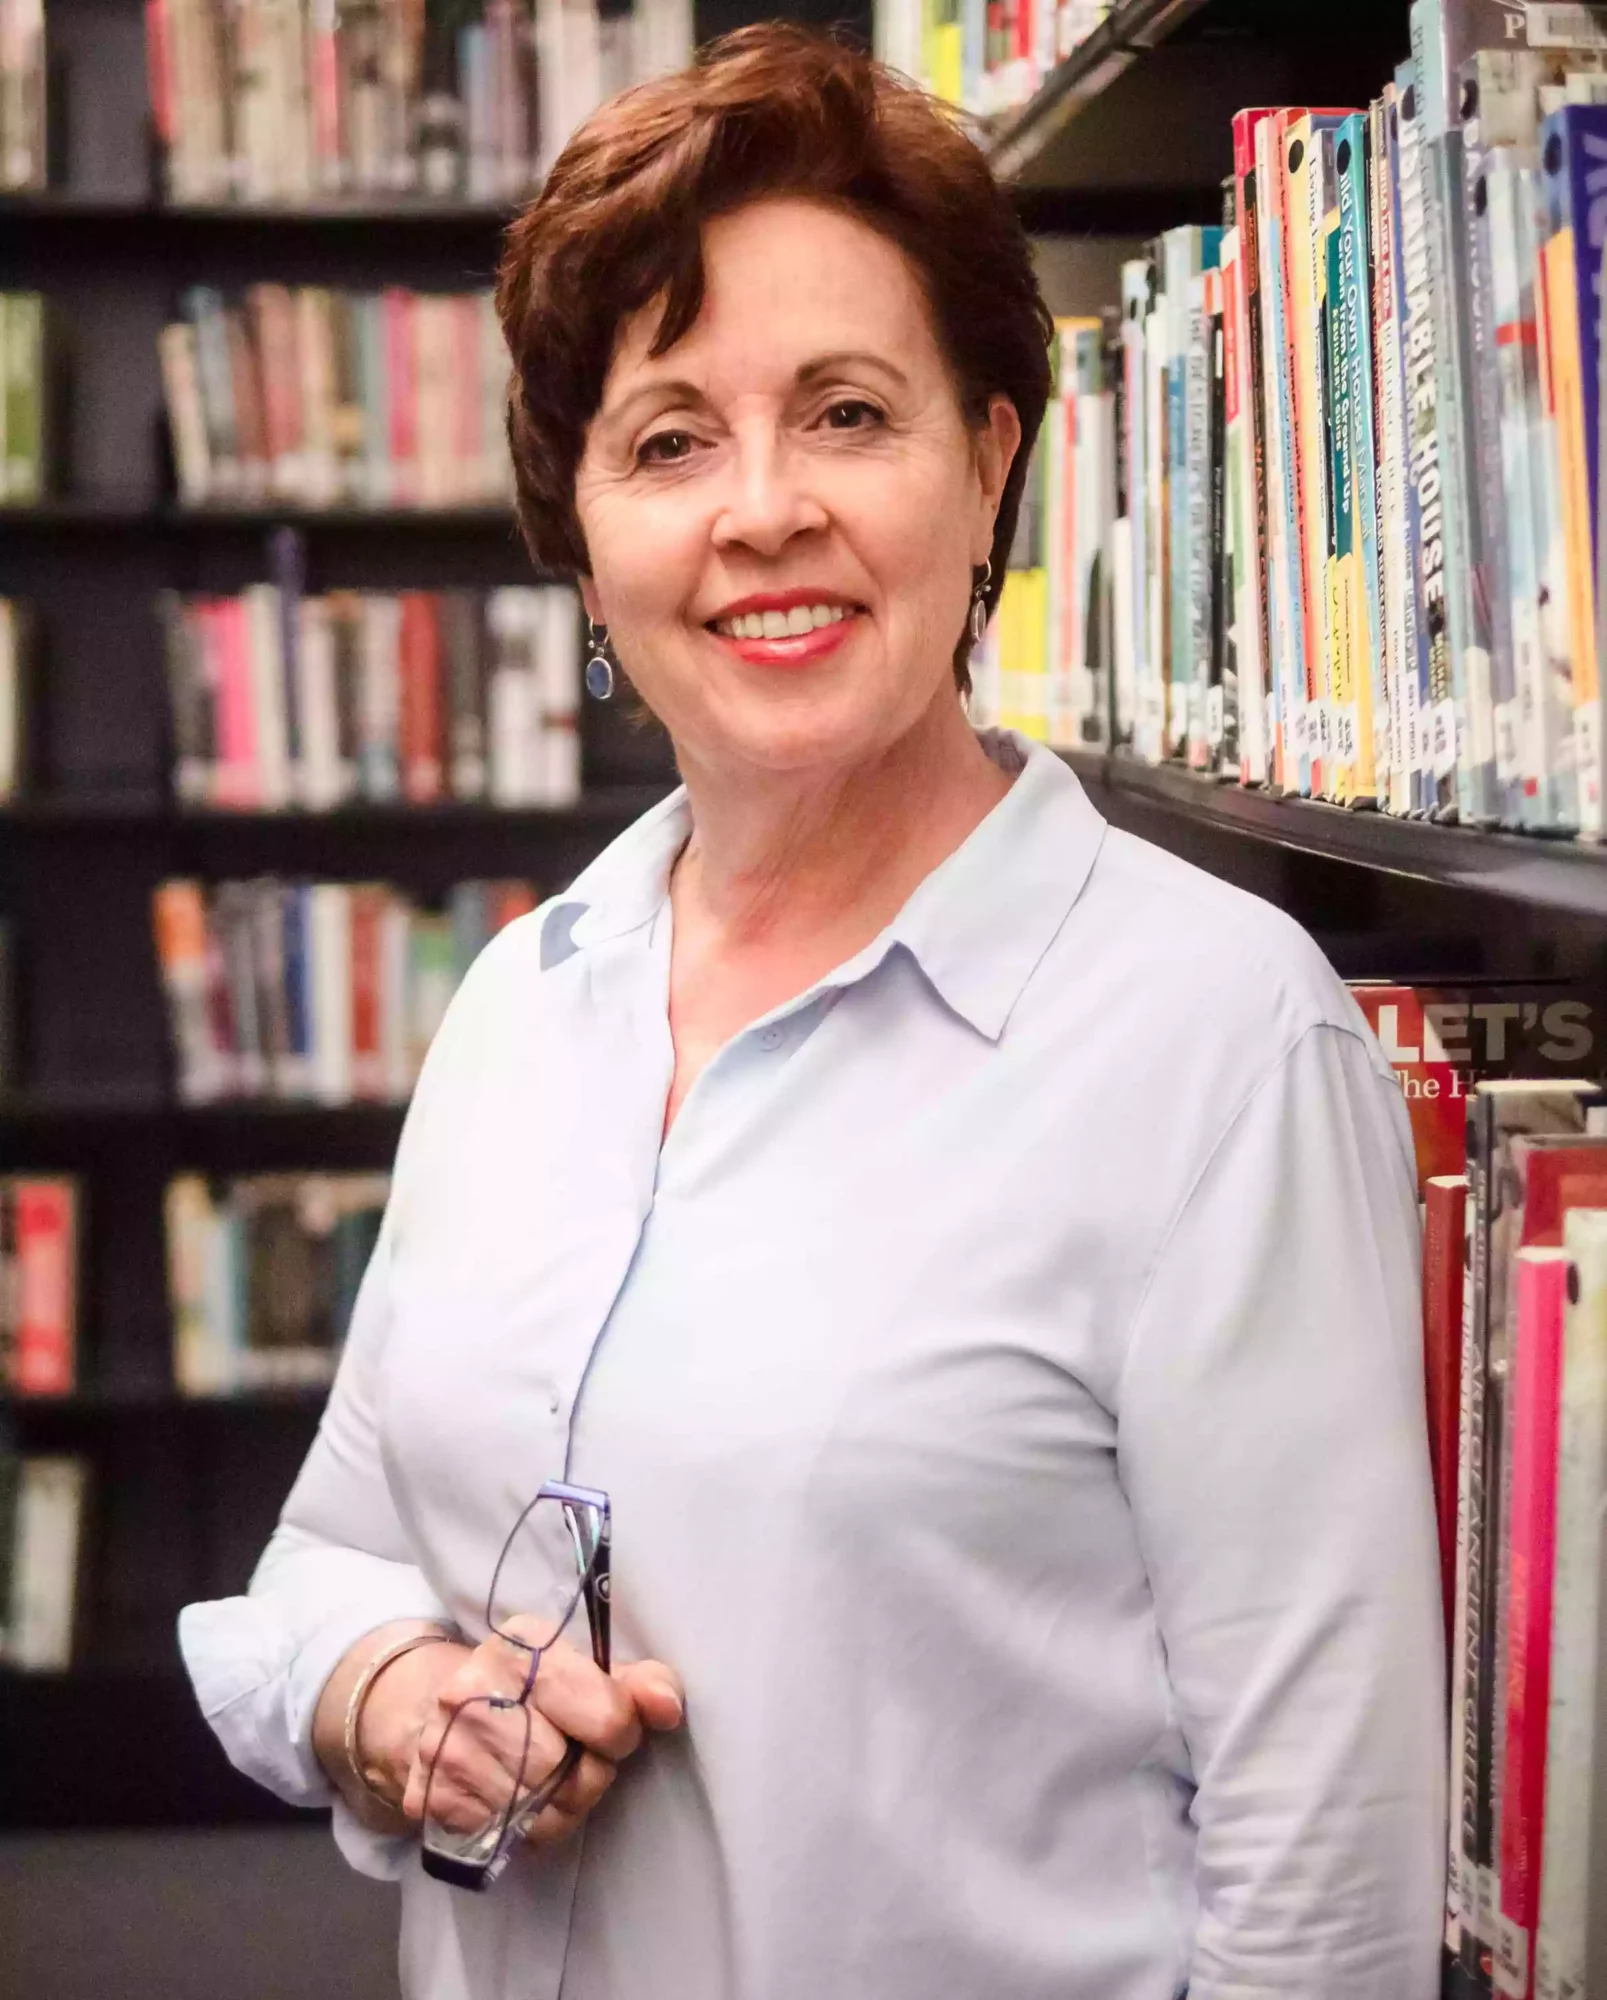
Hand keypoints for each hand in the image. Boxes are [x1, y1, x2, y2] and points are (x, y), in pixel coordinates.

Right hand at [401, 1623, 684, 1846]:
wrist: (433, 1711)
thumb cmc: (528, 1690)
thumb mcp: (583, 1670)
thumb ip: (637, 1684)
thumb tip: (668, 1706)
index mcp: (522, 1647)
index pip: (607, 1717)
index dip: (622, 1732)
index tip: (613, 1730)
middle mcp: (474, 1693)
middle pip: (572, 1777)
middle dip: (589, 1776)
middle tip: (577, 1758)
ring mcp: (446, 1747)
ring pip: (540, 1814)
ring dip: (559, 1808)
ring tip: (550, 1780)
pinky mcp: (430, 1796)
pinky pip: (505, 1835)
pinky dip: (522, 1827)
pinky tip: (517, 1797)